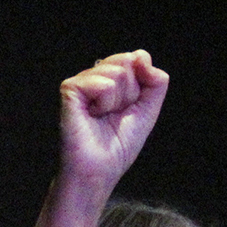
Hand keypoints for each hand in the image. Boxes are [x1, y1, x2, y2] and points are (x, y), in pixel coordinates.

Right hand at [56, 49, 168, 201]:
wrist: (100, 170)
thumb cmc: (119, 145)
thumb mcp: (148, 110)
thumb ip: (156, 81)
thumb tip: (142, 56)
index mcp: (112, 79)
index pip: (137, 58)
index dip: (141, 83)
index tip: (129, 108)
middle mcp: (95, 76)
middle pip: (128, 62)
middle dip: (130, 92)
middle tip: (114, 114)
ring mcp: (82, 81)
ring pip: (118, 72)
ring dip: (118, 101)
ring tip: (102, 117)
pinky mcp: (70, 89)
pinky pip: (103, 84)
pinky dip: (105, 103)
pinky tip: (92, 115)